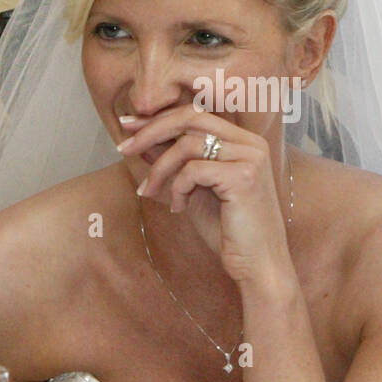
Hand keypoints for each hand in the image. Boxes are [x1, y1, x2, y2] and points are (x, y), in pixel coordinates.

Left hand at [117, 105, 292, 287]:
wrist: (257, 266)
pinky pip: (193, 170)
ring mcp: (250, 158)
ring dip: (160, 168)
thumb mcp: (193, 189)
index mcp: (243, 141)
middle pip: (190, 118)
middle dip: (151, 131)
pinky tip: (179, 208)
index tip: (128, 125)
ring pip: (187, 144)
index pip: (195, 114)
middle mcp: (251, 143)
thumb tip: (142, 139)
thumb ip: (173, 162)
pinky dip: (177, 188)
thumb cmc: (228, 230)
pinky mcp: (243, 177)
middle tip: (124, 148)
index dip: (159, 117)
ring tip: (150, 192)